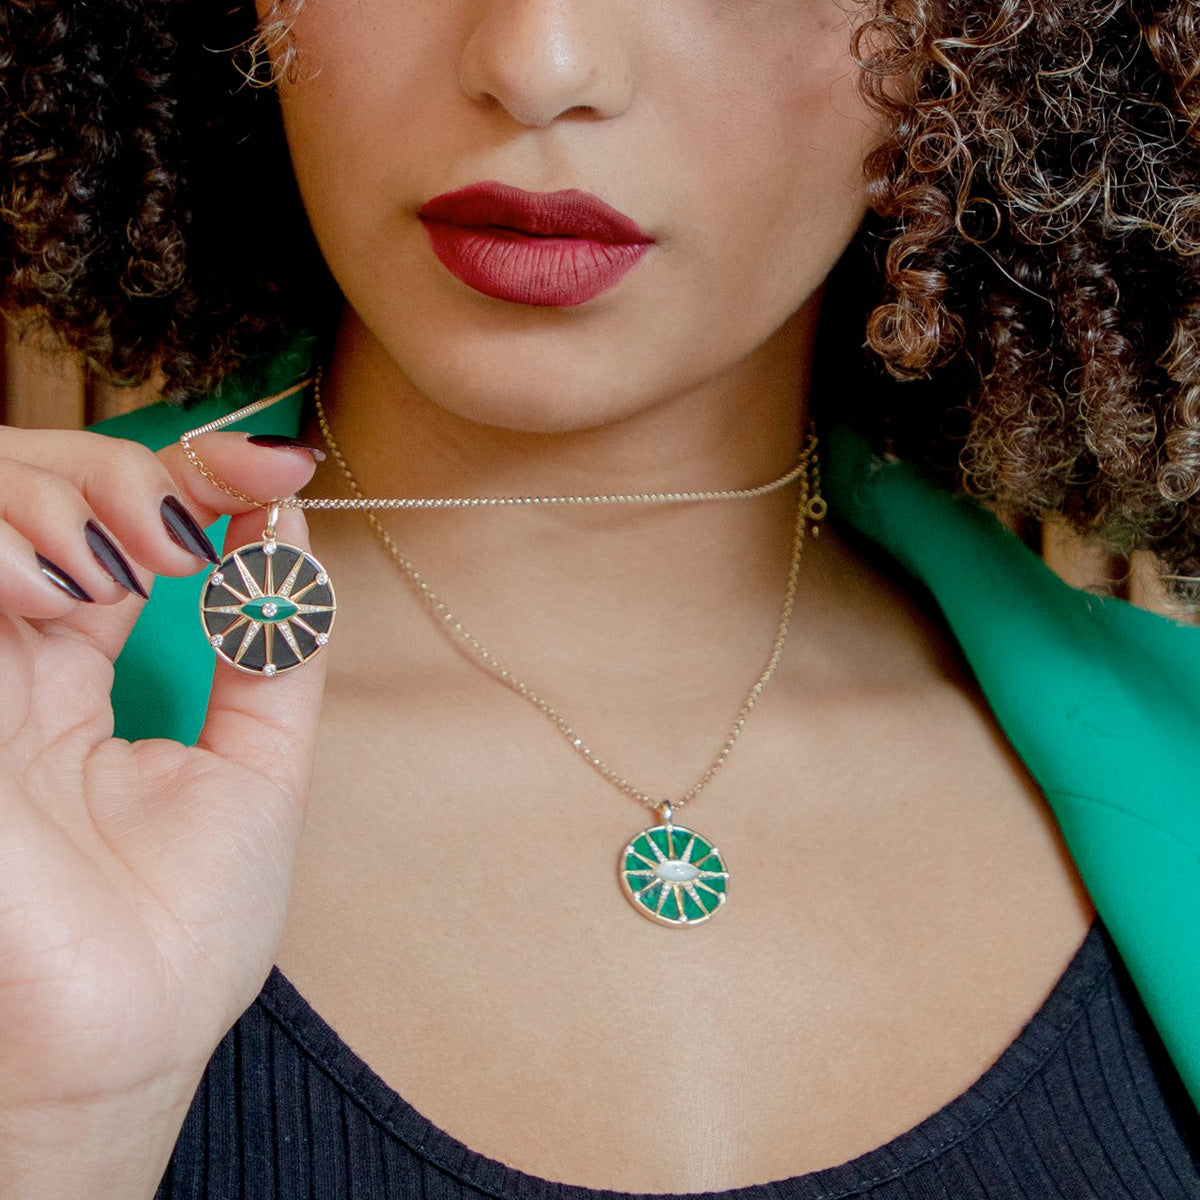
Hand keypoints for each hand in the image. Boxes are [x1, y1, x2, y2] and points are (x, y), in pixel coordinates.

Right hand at [0, 425, 324, 1194]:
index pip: (124, 518)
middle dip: (128, 470)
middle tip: (197, 531)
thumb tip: (291, 535)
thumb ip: (273, 645)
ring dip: (65, 494)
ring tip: (136, 566)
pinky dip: (1, 543)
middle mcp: (18, 655)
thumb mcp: (261, 762)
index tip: (274, 466)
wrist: (118, 1040)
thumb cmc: (182, 925)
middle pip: (39, 480)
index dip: (194, 471)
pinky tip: (64, 592)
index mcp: (89, 667)